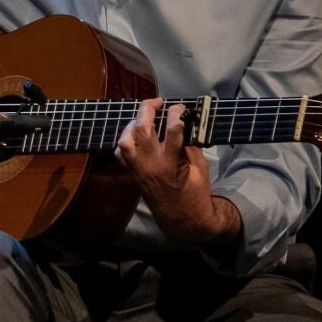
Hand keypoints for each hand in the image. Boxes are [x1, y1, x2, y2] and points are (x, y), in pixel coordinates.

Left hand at [113, 99, 240, 252]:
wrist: (182, 219)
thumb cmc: (195, 193)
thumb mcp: (200, 168)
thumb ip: (190, 145)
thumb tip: (184, 124)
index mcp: (171, 163)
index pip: (172, 129)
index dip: (176, 113)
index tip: (181, 107)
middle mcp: (150, 164)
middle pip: (142, 128)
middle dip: (148, 109)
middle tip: (158, 102)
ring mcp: (138, 168)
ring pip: (125, 139)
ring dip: (133, 124)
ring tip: (144, 118)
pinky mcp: (132, 173)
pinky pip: (120, 153)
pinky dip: (126, 140)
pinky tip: (136, 136)